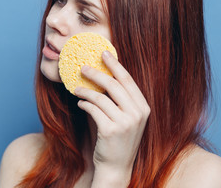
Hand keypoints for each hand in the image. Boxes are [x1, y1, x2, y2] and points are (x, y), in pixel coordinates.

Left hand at [74, 50, 150, 186]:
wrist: (116, 167)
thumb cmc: (118, 140)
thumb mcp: (126, 119)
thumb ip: (119, 100)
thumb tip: (102, 76)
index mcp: (143, 108)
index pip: (128, 80)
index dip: (115, 65)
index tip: (104, 53)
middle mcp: (137, 114)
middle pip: (114, 85)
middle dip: (97, 73)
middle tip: (83, 67)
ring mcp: (125, 123)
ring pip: (101, 97)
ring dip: (85, 90)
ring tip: (76, 89)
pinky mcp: (110, 130)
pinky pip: (93, 109)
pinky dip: (84, 103)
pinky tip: (80, 103)